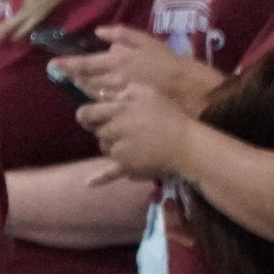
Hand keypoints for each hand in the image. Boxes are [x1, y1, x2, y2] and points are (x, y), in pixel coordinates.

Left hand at [54, 25, 223, 113]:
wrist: (191, 92)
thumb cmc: (170, 65)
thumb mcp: (149, 43)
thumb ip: (123, 35)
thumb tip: (99, 32)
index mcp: (120, 62)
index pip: (87, 64)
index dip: (69, 65)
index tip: (55, 65)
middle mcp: (117, 81)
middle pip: (87, 83)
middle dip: (76, 80)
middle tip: (68, 76)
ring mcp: (121, 99)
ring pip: (95, 98)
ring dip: (86, 94)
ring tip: (82, 89)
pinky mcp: (127, 113)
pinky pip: (107, 113)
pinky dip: (99, 110)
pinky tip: (97, 110)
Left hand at [76, 81, 196, 180]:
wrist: (186, 144)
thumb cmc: (169, 116)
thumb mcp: (148, 93)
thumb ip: (125, 91)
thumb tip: (106, 94)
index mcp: (118, 110)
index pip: (87, 113)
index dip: (86, 115)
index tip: (90, 117)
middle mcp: (114, 129)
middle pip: (97, 131)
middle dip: (106, 130)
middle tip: (125, 129)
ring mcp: (119, 149)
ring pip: (105, 148)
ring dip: (112, 146)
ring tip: (135, 143)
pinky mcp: (126, 165)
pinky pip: (110, 172)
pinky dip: (100, 178)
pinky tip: (89, 183)